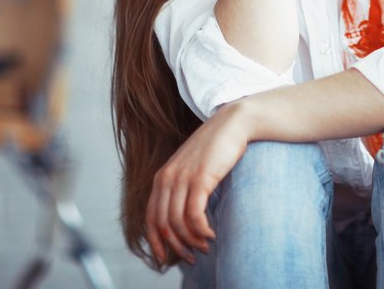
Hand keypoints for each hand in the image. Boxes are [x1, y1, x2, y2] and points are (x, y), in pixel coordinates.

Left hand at [145, 101, 251, 265]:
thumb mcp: (192, 169)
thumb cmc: (216, 148)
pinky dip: (201, 230)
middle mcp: (167, 178)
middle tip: (192, 258)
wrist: (233, 124)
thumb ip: (183, 188)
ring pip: (178, 222)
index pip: (150, 218)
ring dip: (192, 240)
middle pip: (162, 224)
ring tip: (205, 247)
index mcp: (161, 177)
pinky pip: (194, 214)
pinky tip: (211, 234)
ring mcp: (182, 177)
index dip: (157, 243)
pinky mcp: (200, 177)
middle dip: (176, 247)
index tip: (167, 259)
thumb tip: (184, 219)